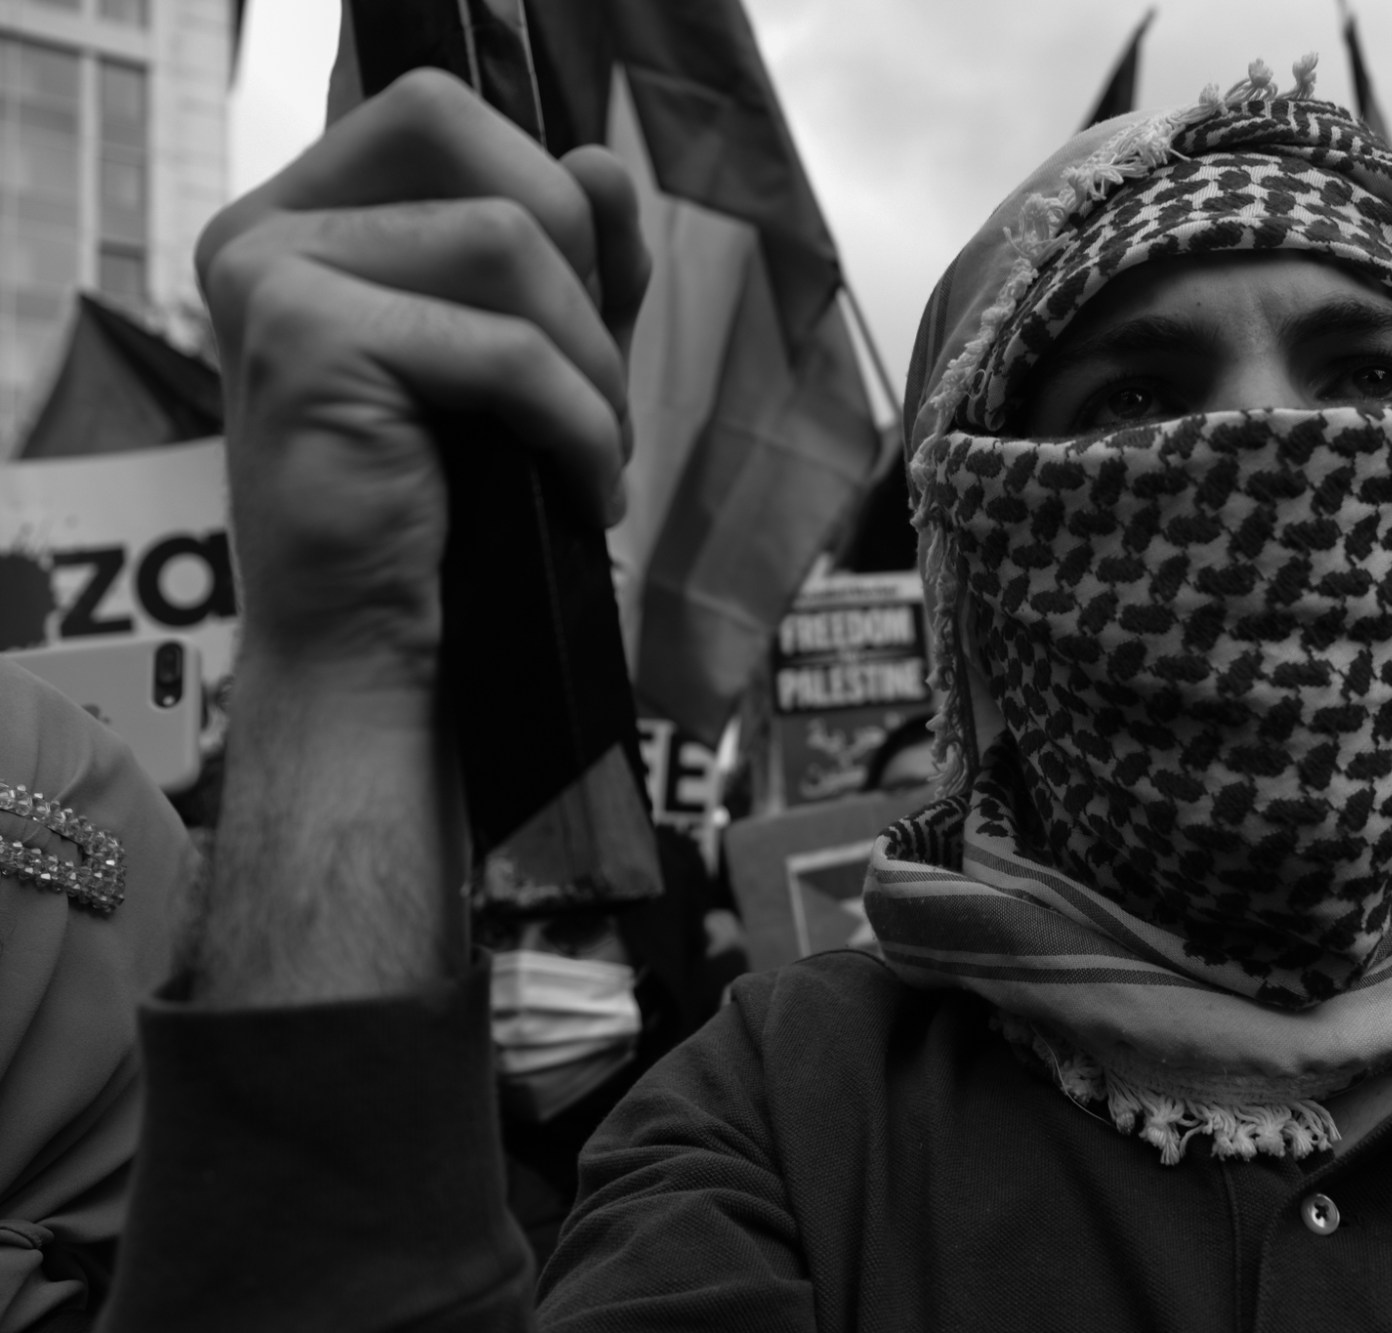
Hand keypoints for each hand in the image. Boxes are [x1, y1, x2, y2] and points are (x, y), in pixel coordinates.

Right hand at [198, 69, 649, 686]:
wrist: (378, 651)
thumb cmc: (451, 510)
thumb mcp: (534, 353)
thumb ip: (571, 254)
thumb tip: (599, 163)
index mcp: (304, 216)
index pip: (440, 116)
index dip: (545, 190)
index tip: (585, 308)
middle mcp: (264, 231)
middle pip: (462, 138)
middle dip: (571, 257)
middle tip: (590, 381)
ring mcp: (270, 277)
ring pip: (505, 241)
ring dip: (589, 361)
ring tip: (588, 448)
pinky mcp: (304, 343)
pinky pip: (507, 346)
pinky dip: (579, 424)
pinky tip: (583, 490)